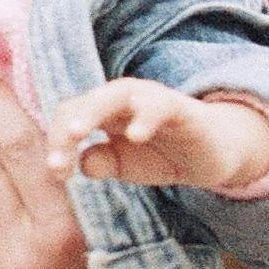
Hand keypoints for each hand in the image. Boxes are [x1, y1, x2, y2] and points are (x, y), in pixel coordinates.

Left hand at [46, 80, 268, 189]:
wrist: (212, 153)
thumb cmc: (161, 154)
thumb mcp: (125, 165)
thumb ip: (101, 163)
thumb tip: (80, 165)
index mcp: (102, 112)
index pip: (68, 117)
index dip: (57, 142)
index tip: (57, 174)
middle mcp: (121, 99)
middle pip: (84, 102)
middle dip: (65, 127)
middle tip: (56, 157)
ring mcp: (149, 99)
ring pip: (116, 94)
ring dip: (93, 111)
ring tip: (78, 132)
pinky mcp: (179, 107)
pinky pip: (159, 106)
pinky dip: (145, 117)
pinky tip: (136, 135)